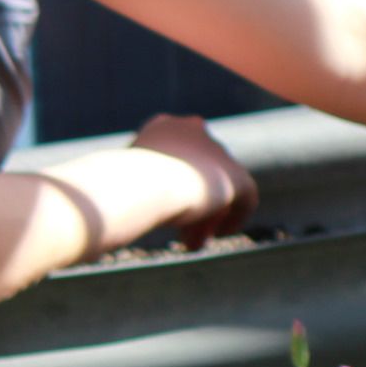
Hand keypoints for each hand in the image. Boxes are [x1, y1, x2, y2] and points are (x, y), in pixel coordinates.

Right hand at [130, 114, 258, 248]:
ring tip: (192, 240)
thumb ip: (143, 184)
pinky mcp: (236, 175)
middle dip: (191, 200)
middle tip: (180, 228)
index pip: (177, 153)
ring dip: (207, 213)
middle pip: (199, 170)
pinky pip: (245, 198)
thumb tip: (150, 203)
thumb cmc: (120, 187)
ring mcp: (218, 150)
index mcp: (164, 126)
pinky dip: (235, 216)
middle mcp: (193, 129)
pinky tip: (221, 232)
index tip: (167, 205)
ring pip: (217, 186)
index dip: (174, 181)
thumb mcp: (124, 183)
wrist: (141, 185)